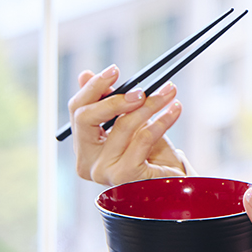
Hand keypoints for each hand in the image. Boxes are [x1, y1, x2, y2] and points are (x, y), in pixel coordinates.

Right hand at [68, 66, 192, 186]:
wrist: (172, 181)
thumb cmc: (149, 150)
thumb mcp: (128, 121)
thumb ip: (108, 101)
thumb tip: (85, 74)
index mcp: (83, 147)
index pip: (77, 111)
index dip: (93, 88)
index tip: (114, 70)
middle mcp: (87, 162)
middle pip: (86, 118)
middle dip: (115, 98)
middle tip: (142, 88)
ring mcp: (103, 171)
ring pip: (123, 125)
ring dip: (150, 104)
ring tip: (169, 92)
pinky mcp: (125, 176)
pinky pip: (143, 139)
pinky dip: (162, 121)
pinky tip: (175, 110)